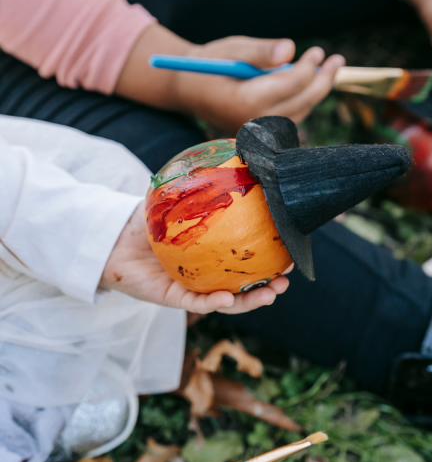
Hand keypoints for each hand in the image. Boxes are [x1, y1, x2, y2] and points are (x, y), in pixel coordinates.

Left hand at [100, 203, 291, 314]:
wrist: (112, 235)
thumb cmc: (147, 217)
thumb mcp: (179, 197)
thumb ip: (206, 185)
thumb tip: (236, 158)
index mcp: (212, 257)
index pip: (245, 262)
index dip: (268, 262)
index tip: (289, 254)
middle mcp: (205, 276)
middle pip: (242, 287)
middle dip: (267, 288)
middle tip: (286, 281)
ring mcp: (190, 289)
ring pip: (224, 301)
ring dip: (249, 302)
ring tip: (270, 294)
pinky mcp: (170, 298)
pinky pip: (194, 303)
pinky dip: (213, 303)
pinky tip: (230, 298)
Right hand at [116, 26, 344, 132]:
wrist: (189, 89)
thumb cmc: (210, 65)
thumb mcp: (233, 50)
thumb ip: (262, 52)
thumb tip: (291, 49)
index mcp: (247, 100)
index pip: (292, 84)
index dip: (310, 66)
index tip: (319, 50)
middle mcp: (254, 122)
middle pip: (301, 102)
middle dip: (323, 81)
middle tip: (338, 61)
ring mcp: (257, 131)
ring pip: (298, 113)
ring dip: (315, 94)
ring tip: (327, 71)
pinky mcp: (258, 134)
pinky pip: (289, 120)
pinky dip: (302, 104)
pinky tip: (307, 87)